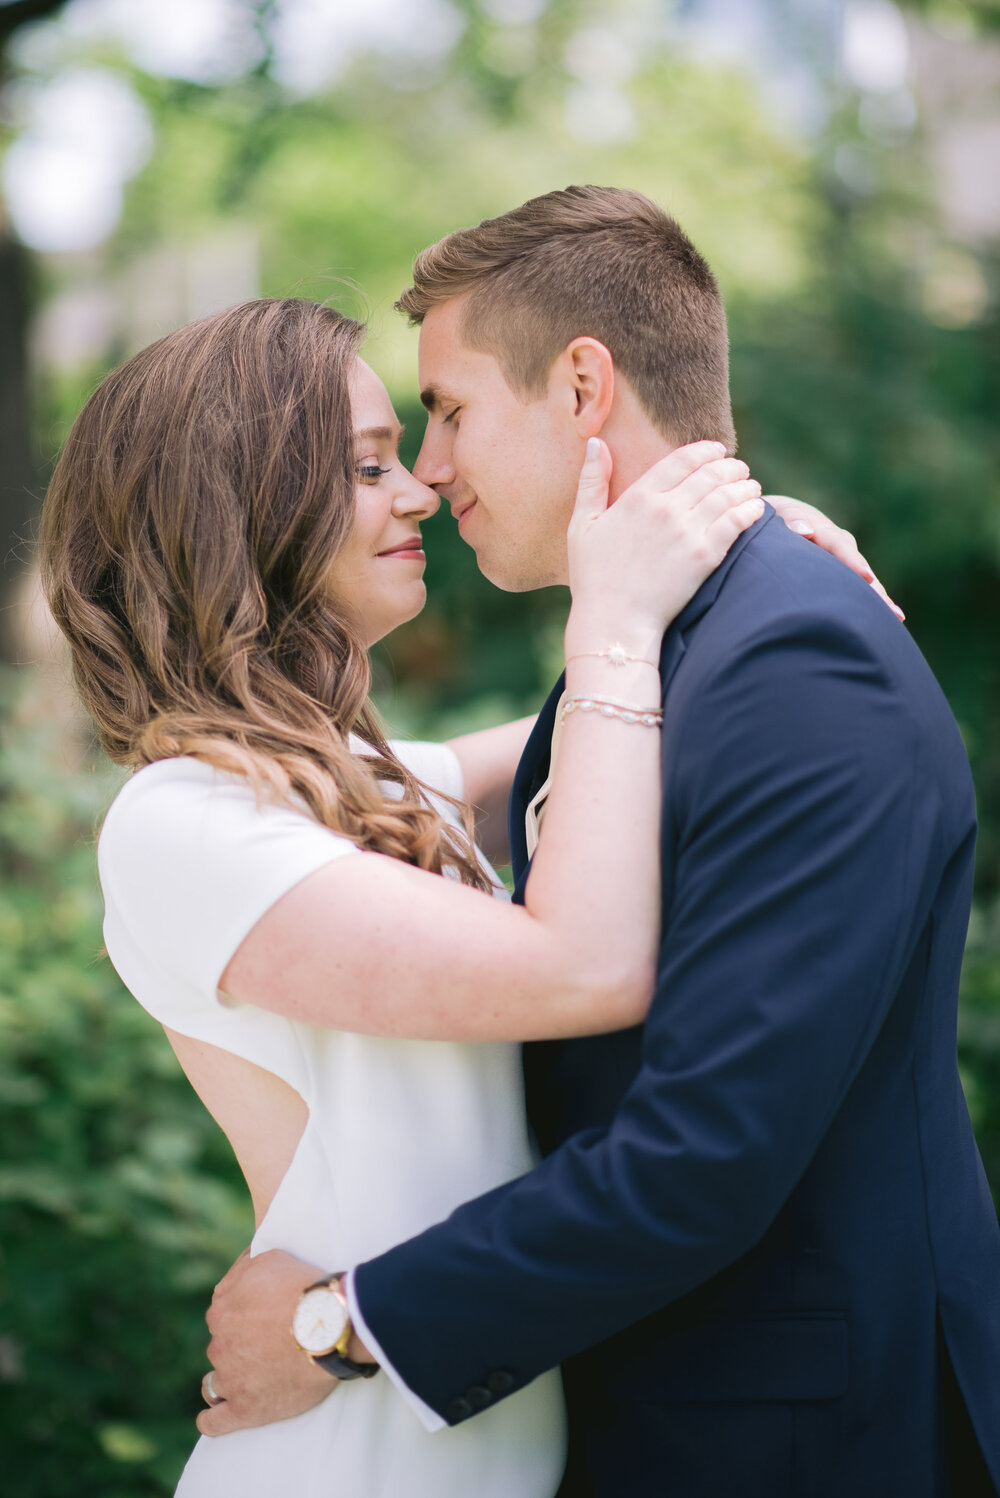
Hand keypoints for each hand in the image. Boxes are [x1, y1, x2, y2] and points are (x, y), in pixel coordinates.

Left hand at [196, 1249, 336, 1436]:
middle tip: (269, 1345)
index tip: (261, 1318)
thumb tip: (242, 1254)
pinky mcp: (245, 1408)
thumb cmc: (304, 1288)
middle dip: (239, 1345)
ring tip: (249, 1378)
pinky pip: (215, 1421)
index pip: (222, 1313)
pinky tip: (215, 1416)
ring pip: (215, 1382)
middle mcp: (219, 1344)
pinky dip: (213, 1419)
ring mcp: (230, 1378)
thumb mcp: (270, 1257)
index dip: (243, 1314)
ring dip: (229, 1378)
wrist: (330, 1325)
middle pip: (222, 1346)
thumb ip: (245, 1263)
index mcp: (221, 1310)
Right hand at [566, 439, 764, 653]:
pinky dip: (750, 511)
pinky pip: (737, 522)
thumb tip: (596, 442)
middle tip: (739, 469)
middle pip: (710, 474)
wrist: (615, 621)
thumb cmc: (594, 577)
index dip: (705, 451)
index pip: (682, 459)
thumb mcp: (582, 525)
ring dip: (745, 486)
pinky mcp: (705, 555)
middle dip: (730, 467)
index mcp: (638, 497)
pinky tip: (755, 509)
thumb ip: (591, 482)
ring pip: (728, 494)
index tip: (717, 451)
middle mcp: (666, 508)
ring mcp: (688, 531)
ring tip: (751, 487)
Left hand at [767, 495, 904, 621]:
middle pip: (860, 569)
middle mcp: (841, 547)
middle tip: (891, 608)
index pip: (840, 546)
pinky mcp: (843, 574)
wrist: (784, 520)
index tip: (866, 576)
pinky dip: (872, 601)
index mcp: (825, 532)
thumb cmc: (777, 521)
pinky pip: (859, 589)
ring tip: (896, 616)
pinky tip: (889, 618)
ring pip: (864, 581)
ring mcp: (845, 562)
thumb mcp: (781, 516)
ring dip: (879, 598)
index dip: (852, 561)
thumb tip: (803, 530)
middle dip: (875, 588)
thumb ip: (791, 519)